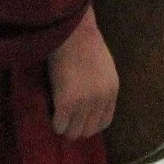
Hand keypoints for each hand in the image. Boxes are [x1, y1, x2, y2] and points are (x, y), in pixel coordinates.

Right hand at [48, 8, 118, 139]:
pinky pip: (60, 125)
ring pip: (74, 132)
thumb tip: (90, 102)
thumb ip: (100, 85)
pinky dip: (54, 123)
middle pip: (88, 130)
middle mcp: (101, 100)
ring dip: (64, 127)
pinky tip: (51, 114)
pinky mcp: (67, 102)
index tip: (78, 120)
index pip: (104, 122)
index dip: (90, 124)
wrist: (73, 31)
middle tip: (64, 120)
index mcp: (112, 90)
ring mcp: (84, 103)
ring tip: (56, 117)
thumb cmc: (84, 41)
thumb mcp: (103, 66)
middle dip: (75, 128)